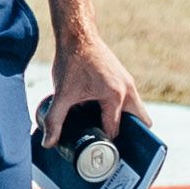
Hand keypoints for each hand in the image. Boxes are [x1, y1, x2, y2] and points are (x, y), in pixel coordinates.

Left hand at [34, 23, 135, 153]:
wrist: (78, 34)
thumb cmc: (72, 61)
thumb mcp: (62, 93)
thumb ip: (55, 120)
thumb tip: (48, 143)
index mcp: (115, 96)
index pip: (116, 130)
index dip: (107, 144)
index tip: (99, 154)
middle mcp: (127, 89)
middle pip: (141, 121)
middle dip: (130, 136)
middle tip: (111, 146)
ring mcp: (128, 82)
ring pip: (136, 110)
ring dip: (126, 122)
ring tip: (107, 133)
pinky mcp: (123, 77)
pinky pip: (129, 100)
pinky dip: (122, 110)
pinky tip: (103, 115)